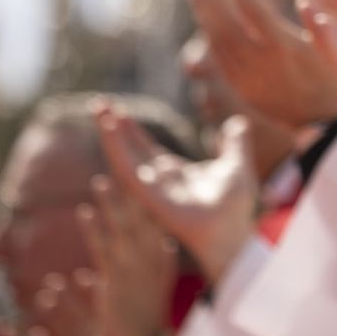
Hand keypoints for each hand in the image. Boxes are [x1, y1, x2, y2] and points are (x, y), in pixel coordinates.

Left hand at [79, 175, 177, 335]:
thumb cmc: (150, 312)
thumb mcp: (161, 281)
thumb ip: (162, 259)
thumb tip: (166, 238)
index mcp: (162, 255)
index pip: (156, 218)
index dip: (147, 194)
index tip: (142, 170)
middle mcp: (148, 259)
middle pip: (138, 218)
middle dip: (128, 191)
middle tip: (119, 163)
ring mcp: (130, 269)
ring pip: (119, 229)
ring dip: (109, 204)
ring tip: (99, 181)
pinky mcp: (111, 282)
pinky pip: (101, 249)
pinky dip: (93, 230)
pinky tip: (84, 212)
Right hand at [97, 105, 258, 284]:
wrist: (232, 231)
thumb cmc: (235, 207)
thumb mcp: (237, 165)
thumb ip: (235, 144)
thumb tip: (238, 122)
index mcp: (174, 174)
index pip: (146, 148)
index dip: (132, 131)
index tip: (119, 112)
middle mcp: (158, 180)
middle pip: (130, 149)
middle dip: (114, 128)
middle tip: (98, 104)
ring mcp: (150, 188)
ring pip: (123, 156)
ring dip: (110, 133)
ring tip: (99, 108)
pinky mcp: (147, 194)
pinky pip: (126, 168)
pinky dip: (116, 147)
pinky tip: (109, 128)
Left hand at [185, 0, 336, 126]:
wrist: (329, 129)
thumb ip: (330, 6)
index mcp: (283, 48)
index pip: (250, 6)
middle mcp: (259, 64)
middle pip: (222, 22)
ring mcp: (247, 79)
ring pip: (214, 39)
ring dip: (202, 10)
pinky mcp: (242, 89)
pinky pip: (218, 56)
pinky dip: (209, 32)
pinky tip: (206, 16)